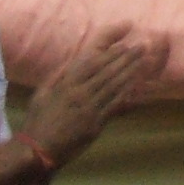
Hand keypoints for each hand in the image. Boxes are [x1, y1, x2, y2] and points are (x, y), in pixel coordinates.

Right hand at [20, 24, 147, 165]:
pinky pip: (116, 104)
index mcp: (66, 83)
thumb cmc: (38, 120)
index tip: (124, 36)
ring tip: (145, 58)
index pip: (92, 59)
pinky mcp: (96, 123)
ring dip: (131, 70)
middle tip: (142, 45)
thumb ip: (59, 75)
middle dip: (127, 56)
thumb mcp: (42, 93)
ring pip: (115, 84)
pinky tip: (138, 83)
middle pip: (108, 69)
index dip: (110, 45)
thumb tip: (74, 59)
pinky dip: (128, 92)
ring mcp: (90, 108)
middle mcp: (80, 92)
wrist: (38, 149)